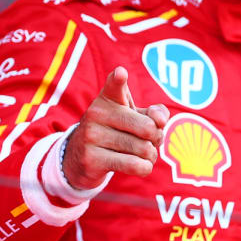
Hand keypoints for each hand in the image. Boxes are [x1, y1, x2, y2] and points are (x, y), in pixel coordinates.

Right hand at [61, 67, 169, 190]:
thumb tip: (160, 120)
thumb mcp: (134, 116)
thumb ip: (155, 113)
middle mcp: (96, 113)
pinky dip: (145, 168)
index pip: (114, 86)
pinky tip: (139, 165)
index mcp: (108, 98)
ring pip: (143, 149)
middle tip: (150, 141)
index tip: (121, 73)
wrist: (80, 157)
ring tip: (142, 154)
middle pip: (147, 128)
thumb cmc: (116, 132)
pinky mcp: (91, 159)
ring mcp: (92, 136)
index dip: (119, 79)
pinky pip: (134, 165)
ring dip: (150, 156)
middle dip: (156, 138)